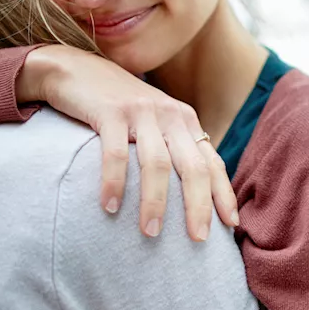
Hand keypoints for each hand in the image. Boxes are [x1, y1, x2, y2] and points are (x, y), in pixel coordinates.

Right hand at [17, 45, 236, 239]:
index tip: (231, 225)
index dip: (223, 193)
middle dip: (198, 205)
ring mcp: (142, 111)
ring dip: (155, 201)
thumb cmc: (118, 107)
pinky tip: (110, 208)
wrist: (77, 69)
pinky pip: (116, 153)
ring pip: (157, 163)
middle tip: (198, 240)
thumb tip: (189, 197)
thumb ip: (171, 150)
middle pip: (193, 166)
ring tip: (151, 233)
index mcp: (185, 121)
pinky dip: (115, 182)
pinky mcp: (111, 111)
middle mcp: (170, 115)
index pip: (212, 162)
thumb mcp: (153, 124)